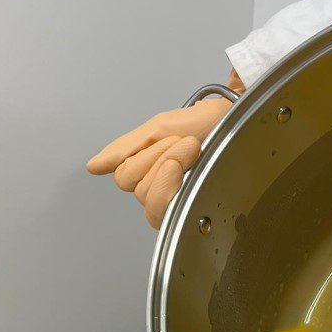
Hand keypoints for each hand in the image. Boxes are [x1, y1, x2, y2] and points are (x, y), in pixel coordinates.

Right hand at [86, 71, 242, 229]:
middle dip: (159, 158)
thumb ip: (125, 148)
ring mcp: (176, 201)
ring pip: (147, 197)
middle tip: (187, 143)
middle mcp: (160, 188)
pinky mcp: (190, 211)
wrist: (238, 120)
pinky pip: (162, 211)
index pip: (124, 177)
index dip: (146, 157)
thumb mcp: (160, 128)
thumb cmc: (208, 123)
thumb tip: (93, 167)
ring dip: (170, 166)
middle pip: (133, 186)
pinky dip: (172, 185)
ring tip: (194, 151)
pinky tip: (189, 167)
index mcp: (151, 170)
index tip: (173, 138)